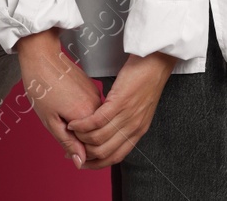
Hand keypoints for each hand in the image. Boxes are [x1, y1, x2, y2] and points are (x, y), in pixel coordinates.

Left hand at [14, 30, 101, 168]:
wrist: (42, 58)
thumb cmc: (41, 87)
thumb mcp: (50, 120)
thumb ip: (68, 142)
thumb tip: (80, 161)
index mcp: (86, 114)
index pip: (90, 145)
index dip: (76, 149)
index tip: (64, 144)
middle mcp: (97, 104)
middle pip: (94, 134)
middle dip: (78, 138)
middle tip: (58, 126)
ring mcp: (96, 95)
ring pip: (93, 122)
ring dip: (80, 126)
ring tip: (60, 114)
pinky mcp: (93, 88)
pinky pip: (91, 110)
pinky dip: (81, 114)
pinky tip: (65, 106)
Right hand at [67, 50, 175, 167]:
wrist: (156, 62)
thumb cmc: (145, 80)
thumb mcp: (138, 109)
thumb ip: (125, 123)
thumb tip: (109, 131)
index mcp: (137, 132)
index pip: (115, 158)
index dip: (96, 164)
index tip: (82, 161)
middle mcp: (133, 128)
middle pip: (103, 152)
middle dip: (84, 154)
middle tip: (70, 147)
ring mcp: (127, 117)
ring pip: (98, 139)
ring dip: (80, 138)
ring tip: (71, 130)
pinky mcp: (120, 103)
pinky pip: (97, 121)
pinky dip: (82, 125)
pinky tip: (75, 122)